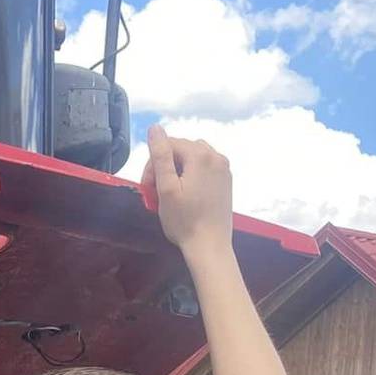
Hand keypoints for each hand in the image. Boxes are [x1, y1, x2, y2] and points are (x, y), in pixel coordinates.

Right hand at [143, 125, 234, 256]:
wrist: (210, 246)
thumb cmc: (185, 221)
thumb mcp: (166, 188)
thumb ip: (160, 155)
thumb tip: (155, 128)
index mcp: (200, 155)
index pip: (168, 144)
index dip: (153, 164)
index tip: (148, 187)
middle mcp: (216, 156)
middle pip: (181, 150)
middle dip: (166, 166)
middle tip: (157, 192)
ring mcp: (224, 168)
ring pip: (193, 158)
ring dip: (178, 170)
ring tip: (172, 193)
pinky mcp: (226, 181)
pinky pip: (205, 168)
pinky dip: (192, 176)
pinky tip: (187, 195)